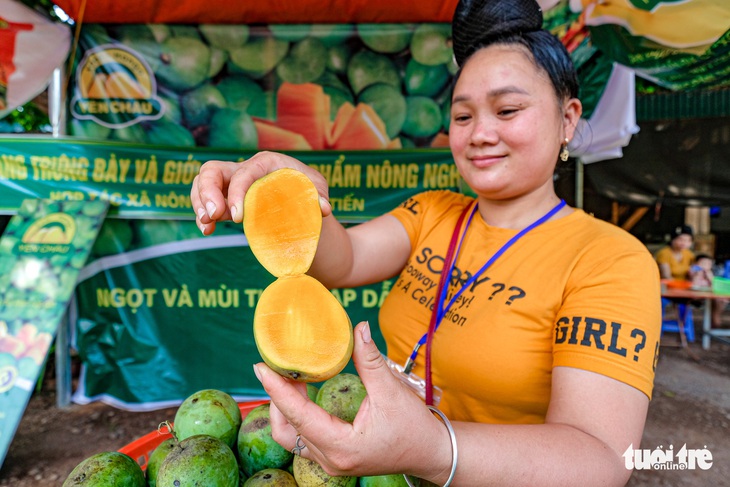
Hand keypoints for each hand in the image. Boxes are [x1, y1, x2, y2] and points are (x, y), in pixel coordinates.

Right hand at [191, 151, 331, 234]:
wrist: (301, 201)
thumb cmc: (308, 189)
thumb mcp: (317, 189)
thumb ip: (320, 195)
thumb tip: (323, 208)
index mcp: (265, 162)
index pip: (243, 172)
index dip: (236, 193)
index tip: (237, 218)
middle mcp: (244, 168)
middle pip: (212, 170)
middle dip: (207, 192)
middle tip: (212, 216)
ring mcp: (231, 182)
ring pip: (202, 183)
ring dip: (199, 204)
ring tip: (207, 225)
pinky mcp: (225, 197)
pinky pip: (205, 200)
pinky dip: (202, 214)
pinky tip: (207, 231)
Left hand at [253, 322, 452, 480]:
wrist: (431, 453)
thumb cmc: (414, 426)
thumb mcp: (391, 390)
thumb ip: (370, 360)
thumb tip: (358, 327)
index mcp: (341, 445)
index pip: (299, 415)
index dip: (278, 389)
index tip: (260, 367)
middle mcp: (331, 459)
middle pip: (286, 429)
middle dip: (277, 397)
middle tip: (276, 366)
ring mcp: (331, 462)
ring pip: (291, 437)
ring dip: (285, 407)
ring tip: (290, 377)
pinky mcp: (335, 458)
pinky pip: (303, 439)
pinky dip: (297, 416)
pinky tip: (302, 393)